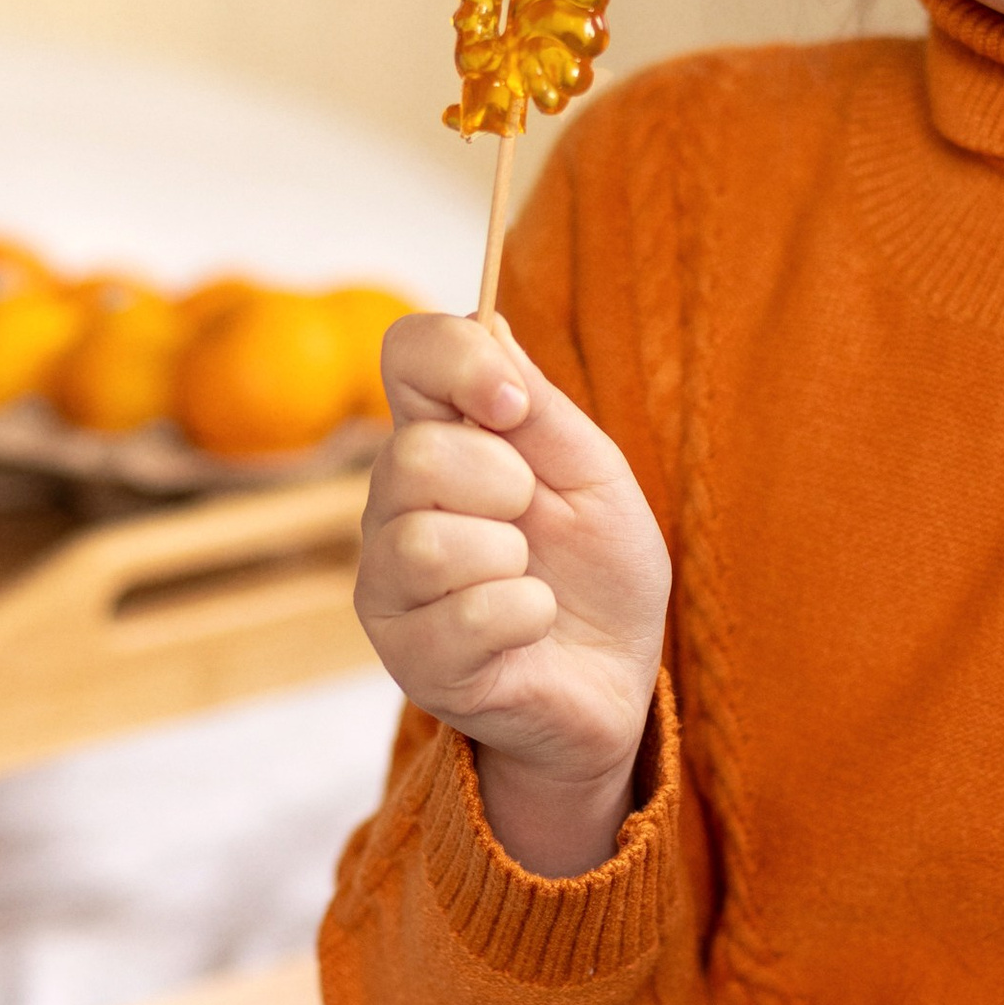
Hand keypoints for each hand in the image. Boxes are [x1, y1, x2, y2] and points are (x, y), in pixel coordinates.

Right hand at [356, 314, 670, 875]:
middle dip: (505, 483)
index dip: (455, 359)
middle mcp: (393, 507)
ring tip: (530, 579)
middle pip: (413, 454)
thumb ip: (540, 409)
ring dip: (512, 558)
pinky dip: (528, 614)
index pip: (406, 353)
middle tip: (533, 519)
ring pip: (426, 540)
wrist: (612, 684)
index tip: (515, 401)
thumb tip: (491, 320)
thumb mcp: (592, 475)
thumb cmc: (599, 573)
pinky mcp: (410, 659)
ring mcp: (391, 587)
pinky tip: (533, 625)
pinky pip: (468, 614)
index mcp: (440, 442)